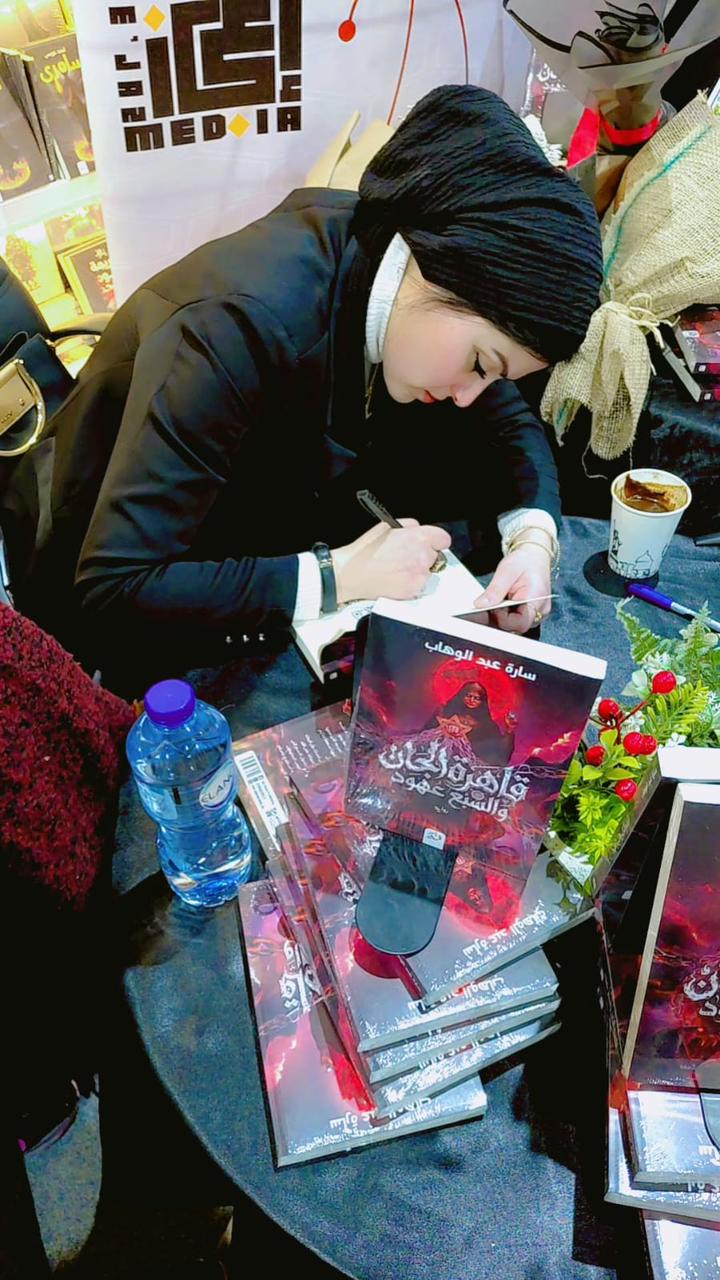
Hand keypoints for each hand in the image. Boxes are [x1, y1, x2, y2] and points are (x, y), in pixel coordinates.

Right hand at [332, 520, 451, 604]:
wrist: (352, 574)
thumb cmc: (366, 551)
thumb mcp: (387, 526)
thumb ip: (410, 526)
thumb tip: (419, 529)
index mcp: (418, 537)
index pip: (443, 539)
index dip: (435, 541)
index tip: (430, 544)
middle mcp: (422, 556)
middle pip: (436, 556)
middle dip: (424, 556)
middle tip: (407, 558)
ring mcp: (420, 575)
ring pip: (429, 572)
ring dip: (418, 571)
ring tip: (398, 569)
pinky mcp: (414, 590)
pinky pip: (420, 586)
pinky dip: (412, 583)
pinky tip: (396, 579)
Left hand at [472, 545, 552, 633]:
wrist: (534, 558)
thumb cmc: (524, 562)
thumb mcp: (506, 571)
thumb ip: (494, 590)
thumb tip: (480, 605)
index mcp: (537, 599)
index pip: (520, 622)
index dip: (502, 619)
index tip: (491, 608)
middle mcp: (539, 611)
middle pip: (516, 627)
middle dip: (499, 618)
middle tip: (489, 604)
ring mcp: (535, 615)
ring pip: (514, 626)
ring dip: (501, 618)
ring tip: (496, 602)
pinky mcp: (529, 615)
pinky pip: (515, 622)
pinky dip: (504, 616)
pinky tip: (498, 606)